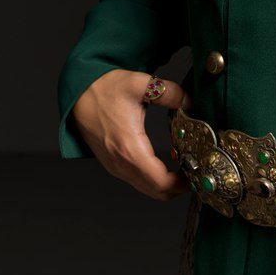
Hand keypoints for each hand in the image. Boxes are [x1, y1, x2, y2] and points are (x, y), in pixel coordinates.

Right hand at [71, 69, 192, 199]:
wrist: (79, 92)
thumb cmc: (106, 88)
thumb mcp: (140, 84)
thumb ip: (168, 92)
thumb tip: (189, 101)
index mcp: (129, 148)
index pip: (159, 182)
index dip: (180, 184)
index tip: (196, 175)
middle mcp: (120, 163)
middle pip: (154, 191)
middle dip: (177, 187)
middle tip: (195, 173)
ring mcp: (114, 166)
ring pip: (144, 188)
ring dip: (164, 185)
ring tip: (184, 168)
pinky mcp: (111, 163)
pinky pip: (135, 180)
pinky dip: (151, 180)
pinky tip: (163, 165)